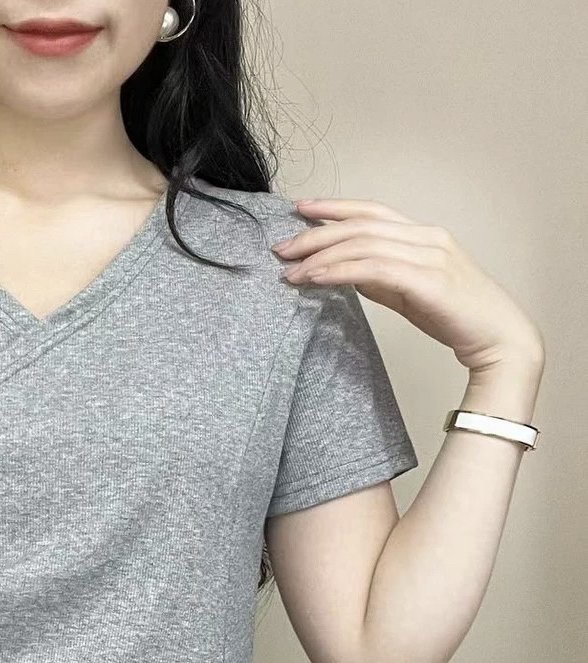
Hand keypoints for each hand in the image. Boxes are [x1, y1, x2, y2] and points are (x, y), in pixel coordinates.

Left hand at [271, 197, 545, 380]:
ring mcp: (430, 256)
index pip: (372, 211)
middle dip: (315, 234)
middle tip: (281, 248)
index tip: (299, 207)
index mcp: (424, 235)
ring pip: (363, 244)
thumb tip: (344, 271)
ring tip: (290, 271)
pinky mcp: (428, 280)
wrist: (499, 338)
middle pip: (360, 225)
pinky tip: (316, 279)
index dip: (334, 206)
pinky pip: (374, 269)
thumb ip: (380, 277)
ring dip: (320, 256)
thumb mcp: (410, 291)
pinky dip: (340, 271)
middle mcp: (428, 238)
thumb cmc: (455, 316)